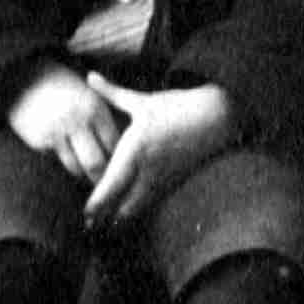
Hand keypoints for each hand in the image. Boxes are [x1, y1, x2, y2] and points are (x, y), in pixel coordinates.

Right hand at [5, 60, 123, 187]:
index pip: (114, 145)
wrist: (24, 76)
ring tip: (86, 176)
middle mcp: (76, 121)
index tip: (121, 169)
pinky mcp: (39, 140)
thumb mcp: (88, 95)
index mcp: (94, 109)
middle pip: (96, 163)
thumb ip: (103, 120)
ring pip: (75, 167)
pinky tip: (64, 155)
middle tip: (105, 183)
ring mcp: (56, 132)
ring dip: (82, 174)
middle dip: (102, 177)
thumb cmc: (64, 87)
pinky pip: (57, 159)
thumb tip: (120, 152)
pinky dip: (62, 159)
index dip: (118, 160)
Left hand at [85, 81, 240, 234]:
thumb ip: (111, 92)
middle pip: (123, 202)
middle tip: (87, 227)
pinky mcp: (177, 180)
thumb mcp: (142, 100)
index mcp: (136, 148)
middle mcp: (150, 167)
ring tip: (105, 228)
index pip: (112, 183)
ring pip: (141, 206)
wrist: (218, 115)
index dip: (98, 203)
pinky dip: (141, 210)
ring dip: (122, 218)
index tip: (85, 214)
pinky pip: (155, 201)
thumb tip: (89, 76)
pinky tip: (129, 218)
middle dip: (105, 217)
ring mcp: (165, 177)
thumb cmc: (178, 105)